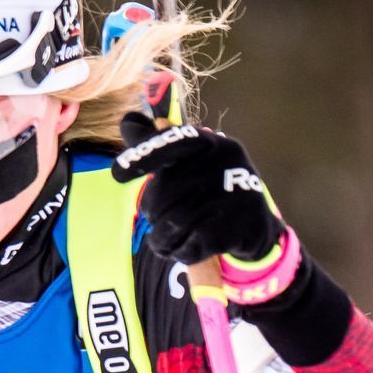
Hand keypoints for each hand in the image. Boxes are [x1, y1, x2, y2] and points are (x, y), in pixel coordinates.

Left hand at [110, 111, 301, 302]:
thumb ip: (160, 145)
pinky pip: (188, 245)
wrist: (255, 227)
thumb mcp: (192, 162)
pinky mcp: (233, 228)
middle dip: (154, 211)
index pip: (173, 142)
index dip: (144, 155)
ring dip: (161, 237)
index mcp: (211, 143)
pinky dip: (178, 251)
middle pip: (164, 192)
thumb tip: (129, 120)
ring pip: (172, 222)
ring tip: (166, 239)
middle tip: (161, 218)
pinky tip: (183, 248)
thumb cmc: (213, 190)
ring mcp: (232, 195)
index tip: (117, 174)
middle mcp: (225, 163)